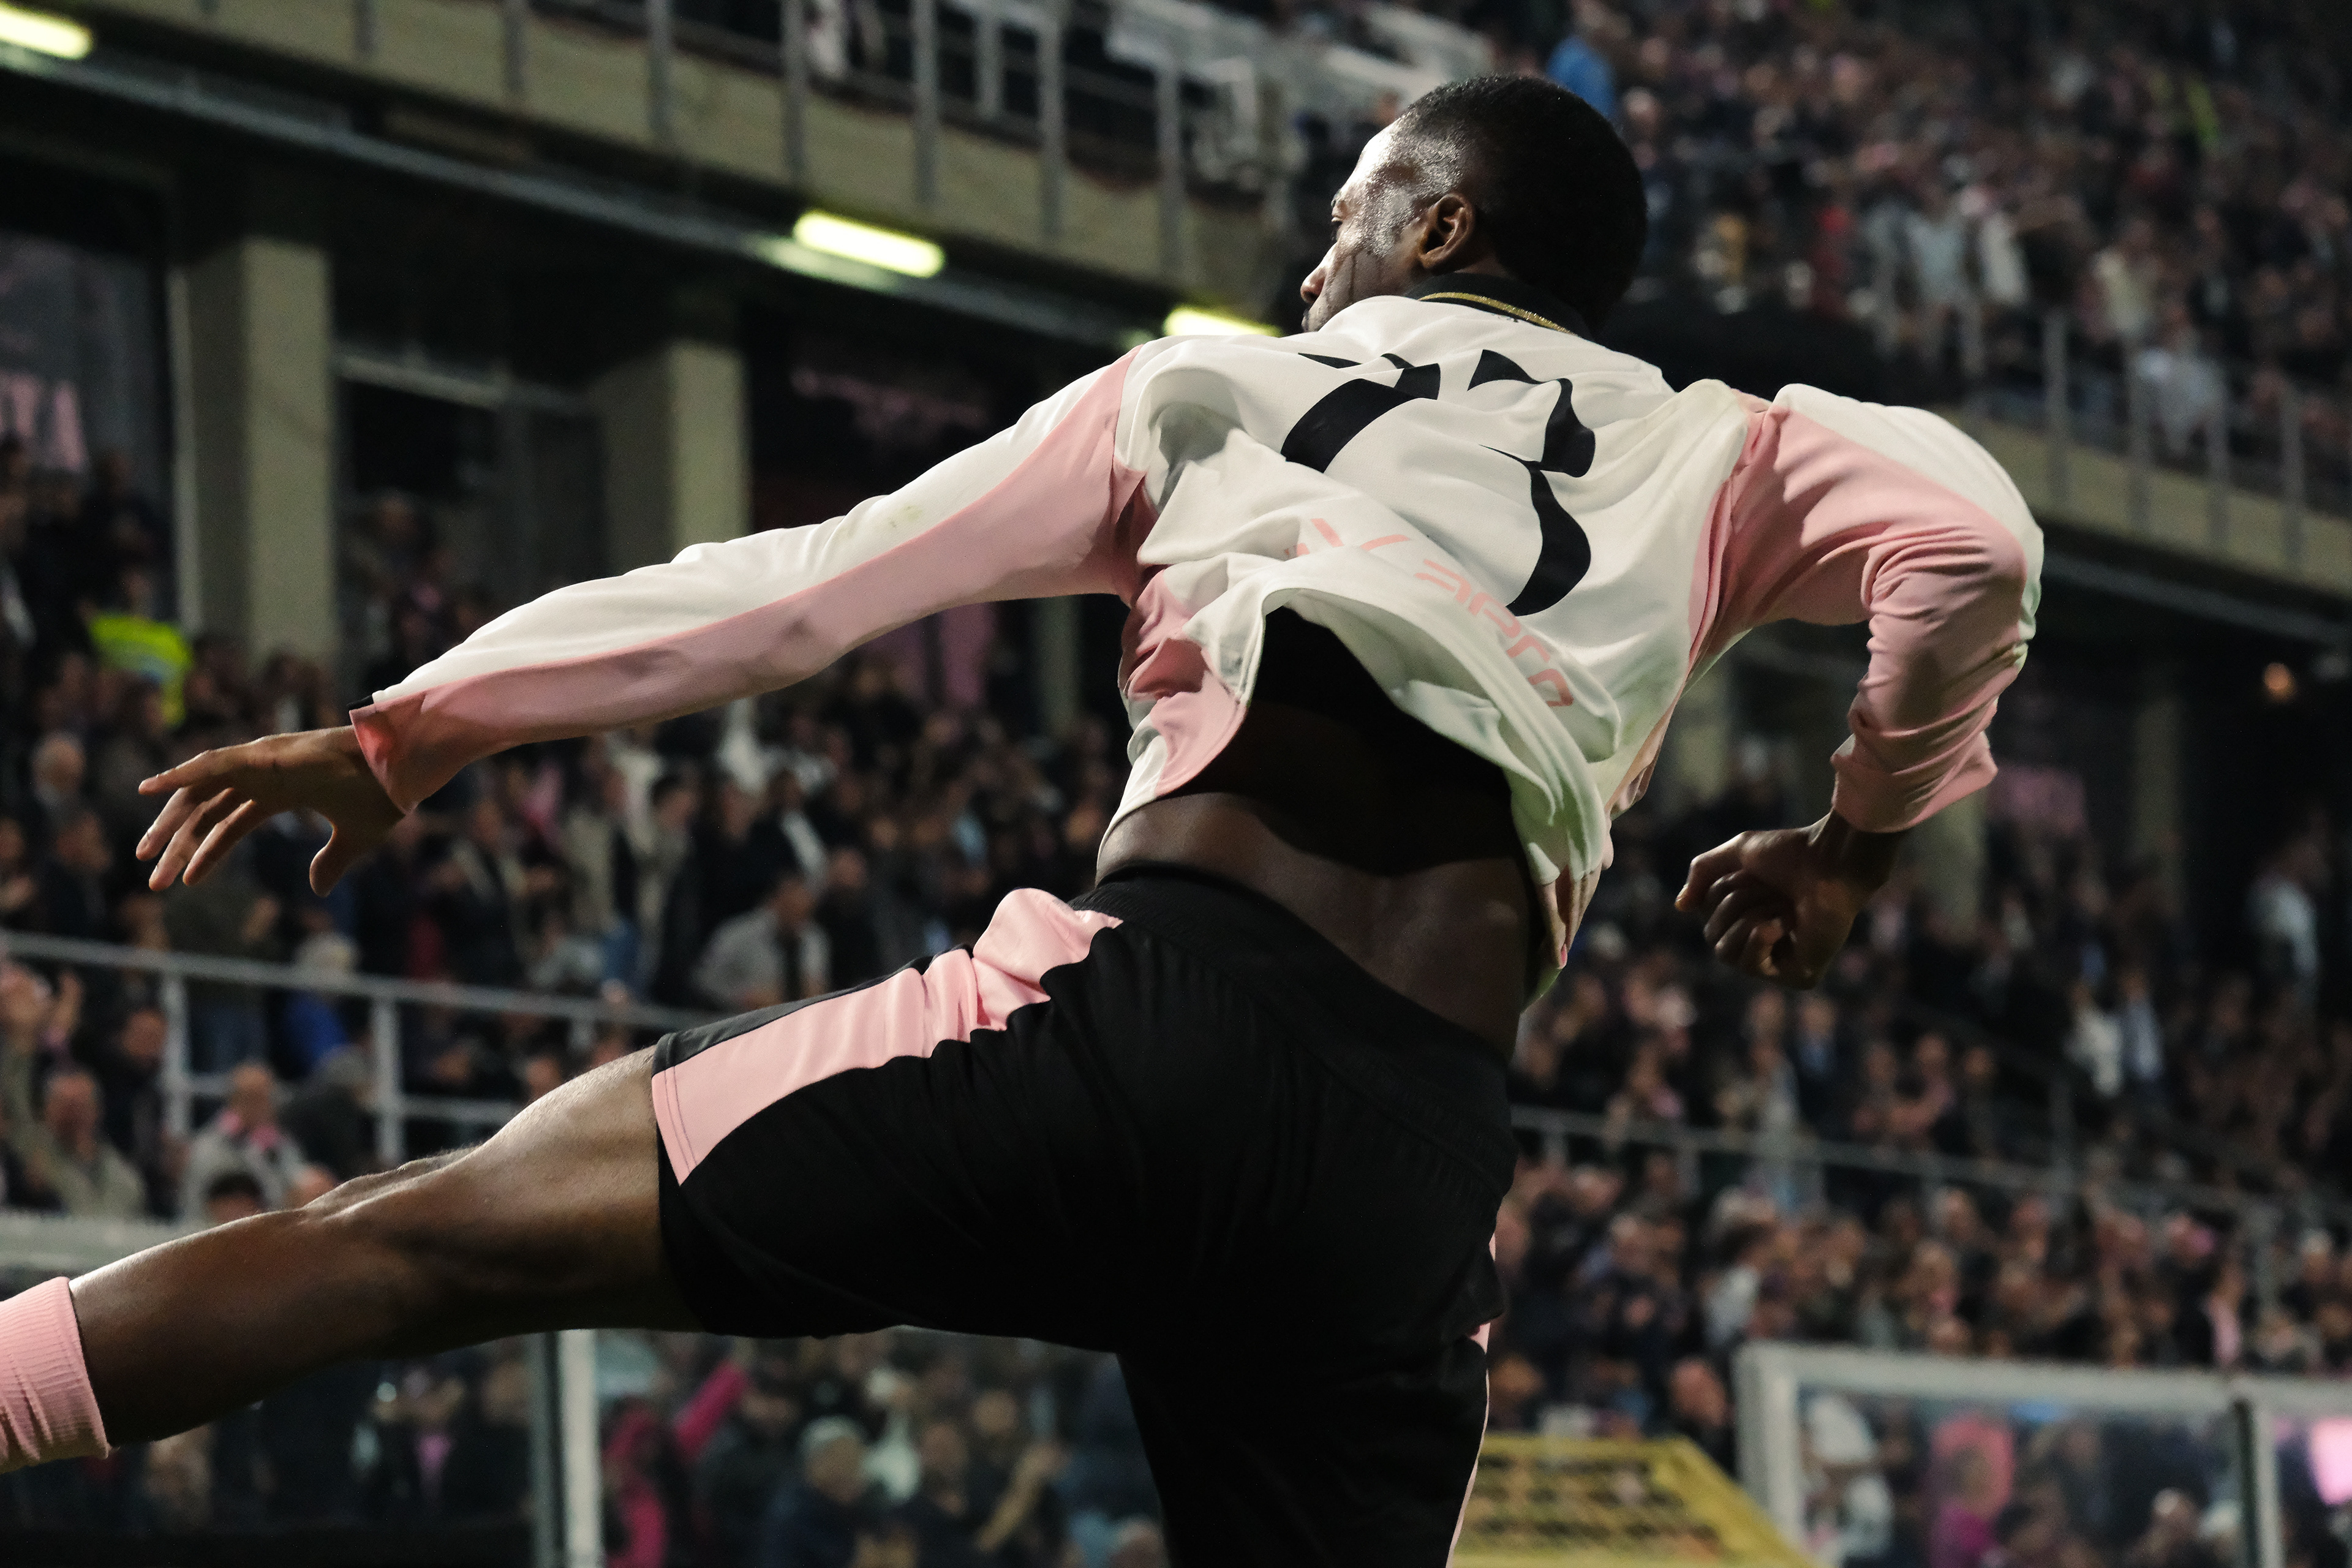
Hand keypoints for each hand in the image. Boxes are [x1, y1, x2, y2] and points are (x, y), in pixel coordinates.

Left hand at [137, 727, 404, 894]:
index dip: (206, 853)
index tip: (184, 883)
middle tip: (153, 879)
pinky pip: (211, 764)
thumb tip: (317, 891)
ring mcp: (261, 763)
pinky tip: (150, 789)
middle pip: (207, 810)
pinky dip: (179, 774)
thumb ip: (331, 863)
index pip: (230, 824)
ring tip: (144, 852)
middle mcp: (264, 776)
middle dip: (178, 844)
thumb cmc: (382, 795)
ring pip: (201, 792)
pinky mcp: (263, 755)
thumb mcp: (354, 840)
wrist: (402, 766)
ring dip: (169, 821)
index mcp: (282, 793)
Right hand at [1673, 813, 1904, 987]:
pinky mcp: (1798, 975)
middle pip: (1713, 938)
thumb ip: (1703, 873)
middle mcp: (1765, 941)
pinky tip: (1788, 923)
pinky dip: (1762, 937)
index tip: (1751, 873)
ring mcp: (1782, 961)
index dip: (1719, 893)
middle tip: (1772, 889)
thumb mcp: (1736, 854)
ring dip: (1750, 918)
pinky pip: (1751, 965)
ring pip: (1726, 954)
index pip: (1707, 920)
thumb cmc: (1792, 853)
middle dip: (1735, 905)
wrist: (1830, 860)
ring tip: (1783, 905)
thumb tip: (1682, 907)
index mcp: (1750, 915)